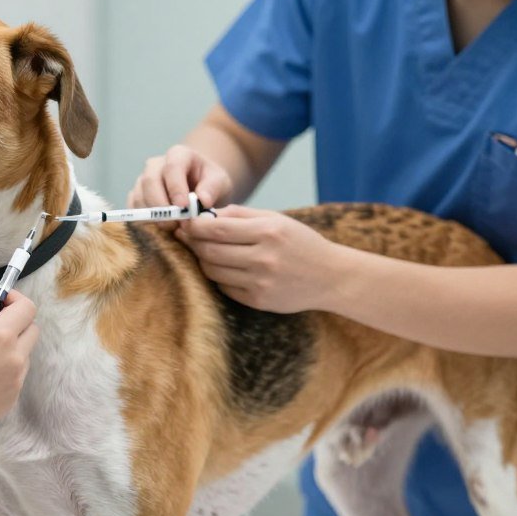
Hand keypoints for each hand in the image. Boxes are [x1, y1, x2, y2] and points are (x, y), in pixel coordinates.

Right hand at [0, 290, 38, 440]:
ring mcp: (16, 381)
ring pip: (25, 353)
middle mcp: (15, 358)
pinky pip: (17, 375)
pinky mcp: (11, 398)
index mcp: (1, 336)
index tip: (0, 300)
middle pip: (32, 329)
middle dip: (16, 321)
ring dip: (11, 345)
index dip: (15, 299)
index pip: (28, 308)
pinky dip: (6, 367)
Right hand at [127, 145, 232, 227]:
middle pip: (150, 181)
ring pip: (139, 196)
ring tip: (170, 229)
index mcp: (179, 155)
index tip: (183, 207)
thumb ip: (213, 188)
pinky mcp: (137, 195)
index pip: (172, 167)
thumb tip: (203, 201)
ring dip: (151, 215)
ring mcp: (143, 179)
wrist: (199, 186)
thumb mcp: (220, 181)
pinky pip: (133, 207)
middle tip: (175, 224)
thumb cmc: (209, 182)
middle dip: (160, 205)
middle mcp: (156, 164)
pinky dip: (143, 220)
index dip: (176, 188)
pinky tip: (158, 229)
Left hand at [176, 206, 343, 312]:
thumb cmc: (300, 243)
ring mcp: (261, 282)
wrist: (331, 277)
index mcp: (268, 232)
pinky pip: (225, 287)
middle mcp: (264, 258)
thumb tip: (204, 214)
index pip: (216, 229)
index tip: (186, 222)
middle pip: (210, 251)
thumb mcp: (276, 219)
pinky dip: (219, 276)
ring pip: (213, 271)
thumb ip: (240, 214)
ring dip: (203, 260)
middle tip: (187, 236)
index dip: (194, 226)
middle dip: (193, 242)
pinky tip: (225, 268)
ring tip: (205, 250)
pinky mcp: (259, 301)